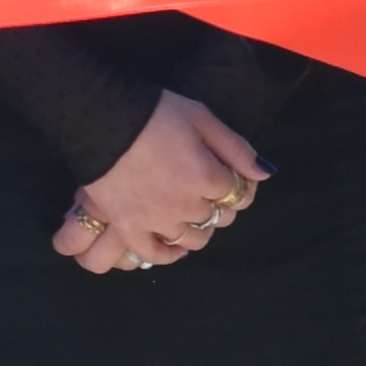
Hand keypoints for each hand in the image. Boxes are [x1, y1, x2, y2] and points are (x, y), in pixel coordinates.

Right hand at [59, 91, 265, 274]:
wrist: (101, 118)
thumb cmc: (154, 112)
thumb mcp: (202, 118)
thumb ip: (235, 148)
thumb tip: (264, 174)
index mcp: (207, 176)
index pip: (239, 194)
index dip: (239, 185)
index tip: (231, 177)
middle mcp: (186, 204)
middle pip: (217, 217)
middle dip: (219, 205)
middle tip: (208, 191)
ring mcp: (156, 219)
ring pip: (192, 239)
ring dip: (198, 229)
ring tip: (191, 215)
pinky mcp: (127, 226)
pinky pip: (153, 253)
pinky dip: (167, 253)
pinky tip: (173, 245)